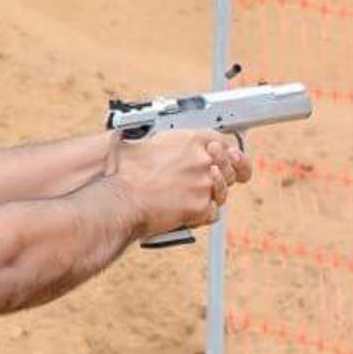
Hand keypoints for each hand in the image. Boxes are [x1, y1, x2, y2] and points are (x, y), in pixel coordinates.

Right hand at [108, 130, 250, 236]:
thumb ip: (157, 140)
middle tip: (211, 180)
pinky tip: (188, 212)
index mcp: (191, 139)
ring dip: (211, 196)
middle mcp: (203, 160)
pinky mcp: (201, 207)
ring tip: (193, 198)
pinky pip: (212, 213)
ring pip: (222, 191)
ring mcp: (204, 184)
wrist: (122, 200)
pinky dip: (202, 216)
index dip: (226, 151)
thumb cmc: (125, 174)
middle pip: (229, 167)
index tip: (226, 156)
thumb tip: (143, 137)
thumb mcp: (140, 143)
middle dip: (223, 175)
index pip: (223, 141)